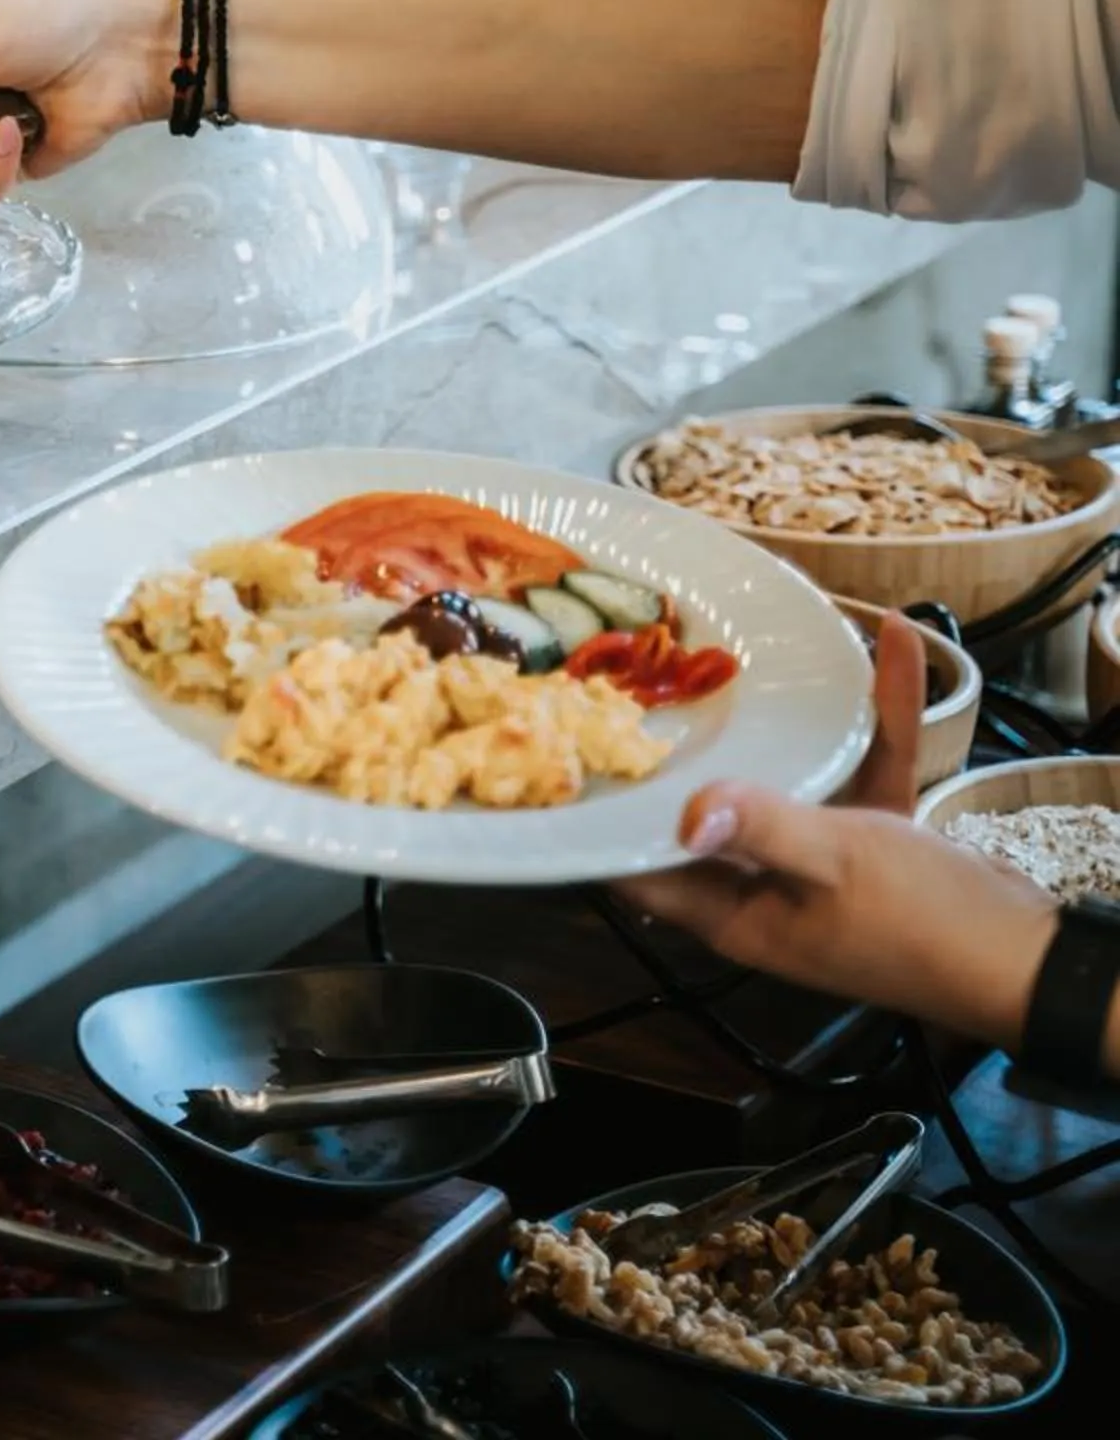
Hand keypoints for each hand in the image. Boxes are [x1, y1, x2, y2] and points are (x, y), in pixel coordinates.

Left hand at [616, 614, 1058, 1048]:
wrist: (1030, 959)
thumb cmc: (928, 927)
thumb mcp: (835, 866)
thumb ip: (762, 829)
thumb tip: (686, 810)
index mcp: (735, 912)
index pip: (642, 868)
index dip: (606, 822)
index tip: (574, 759)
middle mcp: (764, 888)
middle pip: (705, 815)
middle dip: (688, 756)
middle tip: (652, 683)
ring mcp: (818, 863)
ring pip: (787, 778)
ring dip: (785, 720)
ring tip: (762, 652)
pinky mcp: (872, 842)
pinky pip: (860, 767)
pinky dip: (874, 716)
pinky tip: (892, 647)